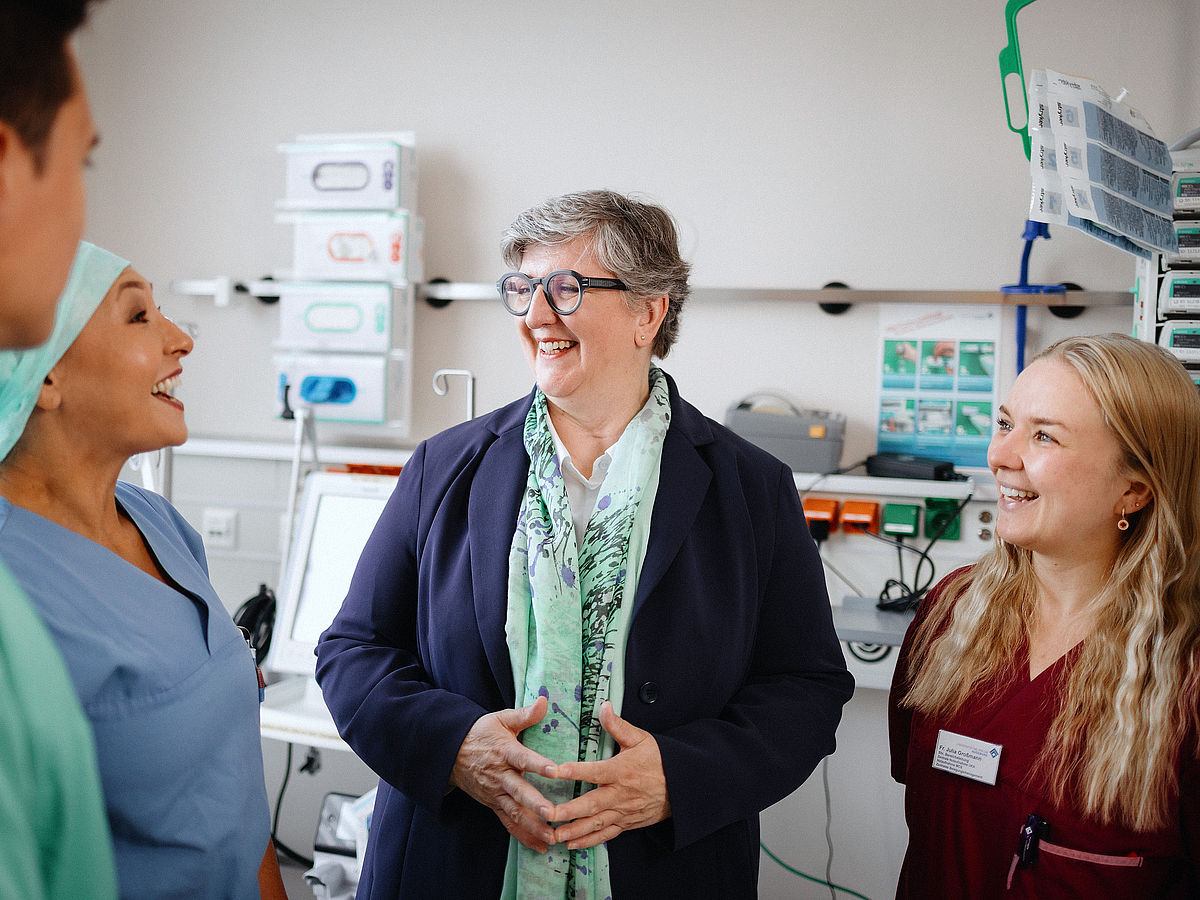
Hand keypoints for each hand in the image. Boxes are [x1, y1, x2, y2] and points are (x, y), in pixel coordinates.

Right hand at [449, 696, 557, 850]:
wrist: (452, 752)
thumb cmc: (481, 733)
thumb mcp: (500, 719)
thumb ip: (524, 714)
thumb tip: (544, 700)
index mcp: (504, 751)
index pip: (522, 758)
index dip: (538, 765)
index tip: (555, 771)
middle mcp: (500, 775)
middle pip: (518, 791)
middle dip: (535, 803)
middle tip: (552, 813)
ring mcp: (496, 793)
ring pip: (515, 812)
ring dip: (533, 826)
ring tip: (552, 836)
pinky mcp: (493, 805)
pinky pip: (508, 823)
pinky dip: (524, 836)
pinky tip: (541, 847)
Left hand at [548, 701, 669, 849]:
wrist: (683, 786)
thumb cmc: (660, 761)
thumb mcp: (641, 739)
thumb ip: (618, 725)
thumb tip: (603, 706)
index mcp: (622, 771)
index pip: (595, 771)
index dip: (575, 771)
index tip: (555, 771)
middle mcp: (620, 794)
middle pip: (592, 804)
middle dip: (569, 811)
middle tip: (549, 814)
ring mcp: (623, 811)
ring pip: (596, 823)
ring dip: (575, 830)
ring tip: (555, 835)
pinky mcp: (626, 823)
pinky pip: (606, 834)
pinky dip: (589, 841)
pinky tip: (572, 844)